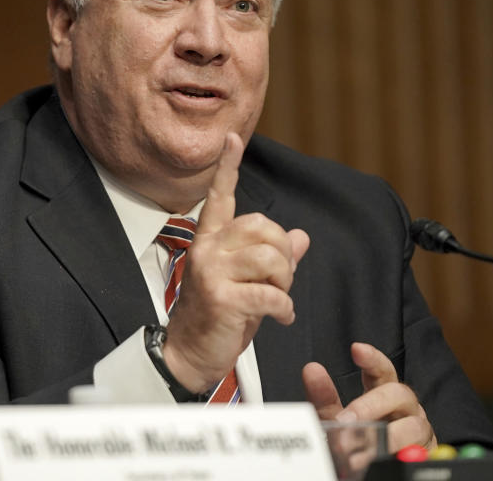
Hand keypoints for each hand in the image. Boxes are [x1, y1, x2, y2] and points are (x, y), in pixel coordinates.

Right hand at [163, 132, 309, 392]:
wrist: (190, 354)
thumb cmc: (219, 316)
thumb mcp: (247, 282)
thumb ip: (272, 258)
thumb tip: (301, 237)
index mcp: (211, 240)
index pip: (220, 196)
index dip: (228, 167)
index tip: (232, 139)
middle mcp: (208, 249)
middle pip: (263, 227)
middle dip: (283, 254)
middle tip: (281, 280)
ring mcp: (212, 272)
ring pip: (271, 257)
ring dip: (286, 282)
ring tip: (279, 299)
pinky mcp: (221, 298)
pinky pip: (271, 293)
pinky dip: (284, 308)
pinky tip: (281, 317)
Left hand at [303, 343, 436, 453]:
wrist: (377, 468)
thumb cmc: (363, 440)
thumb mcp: (340, 420)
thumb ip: (325, 399)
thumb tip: (311, 370)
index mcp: (384, 394)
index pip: (382, 370)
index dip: (372, 359)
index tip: (357, 349)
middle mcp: (406, 407)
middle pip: (398, 393)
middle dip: (370, 405)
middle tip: (346, 420)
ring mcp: (419, 430)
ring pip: (413, 425)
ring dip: (386, 438)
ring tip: (359, 452)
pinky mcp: (426, 454)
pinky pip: (418, 453)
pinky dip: (399, 457)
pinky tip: (381, 463)